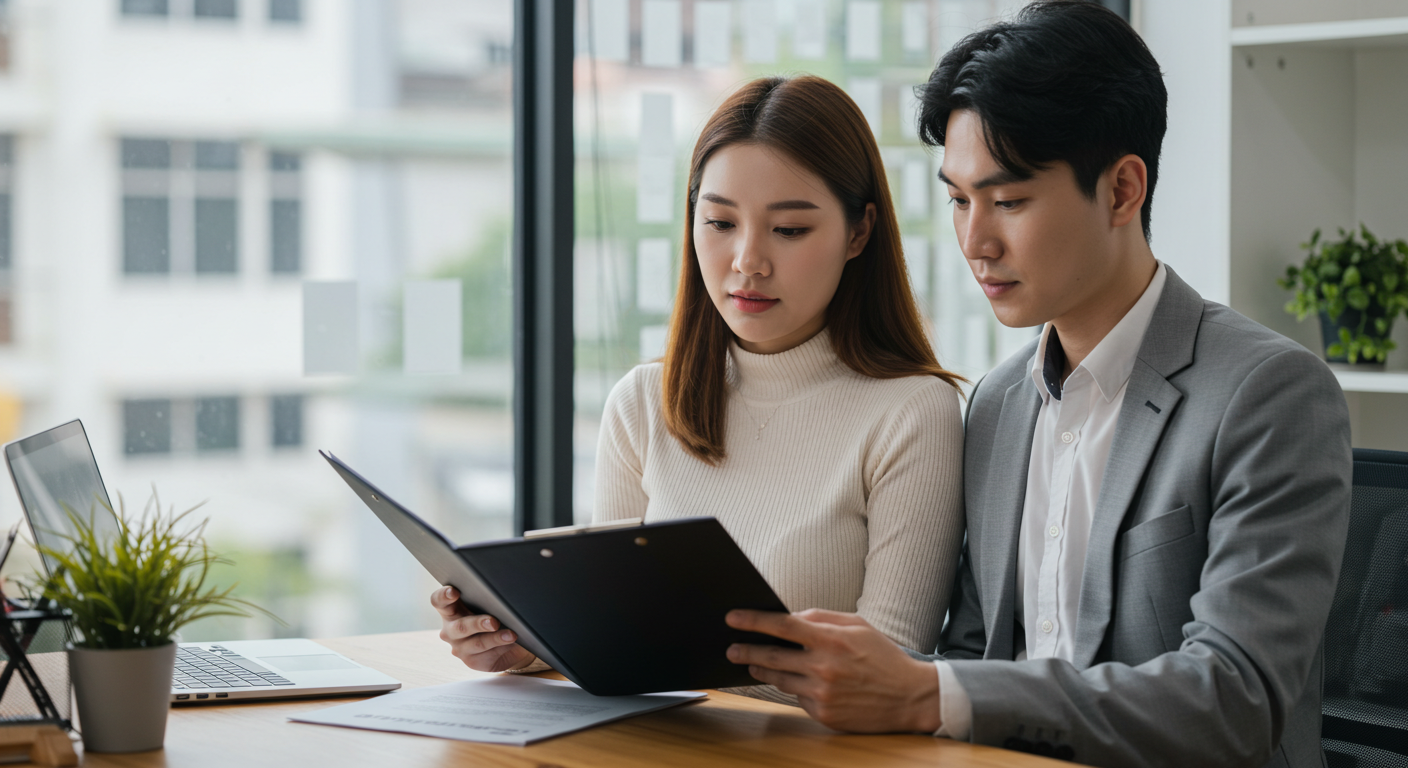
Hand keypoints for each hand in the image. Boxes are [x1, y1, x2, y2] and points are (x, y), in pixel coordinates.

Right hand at [431, 586, 535, 672]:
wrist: (507, 643)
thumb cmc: (496, 616)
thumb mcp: (490, 605)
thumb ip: (489, 600)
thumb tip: (502, 596)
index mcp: (450, 610)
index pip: (438, 601)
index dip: (443, 596)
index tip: (454, 592)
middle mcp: (450, 629)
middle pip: (460, 626)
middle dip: (478, 623)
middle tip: (494, 622)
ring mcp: (459, 647)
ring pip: (477, 643)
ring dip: (495, 638)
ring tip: (510, 635)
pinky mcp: (471, 661)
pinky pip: (487, 654)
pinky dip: (501, 646)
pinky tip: (510, 642)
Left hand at [725, 608, 941, 733]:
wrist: (910, 696)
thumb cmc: (883, 656)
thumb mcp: (858, 625)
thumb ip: (822, 618)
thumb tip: (791, 616)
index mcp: (831, 640)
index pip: (782, 626)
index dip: (753, 621)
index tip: (732, 618)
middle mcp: (823, 668)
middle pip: (772, 656)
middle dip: (746, 650)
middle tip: (731, 647)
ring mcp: (822, 693)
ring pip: (780, 679)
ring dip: (763, 669)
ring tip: (753, 662)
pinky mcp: (824, 714)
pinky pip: (798, 697)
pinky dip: (796, 687)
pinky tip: (799, 681)